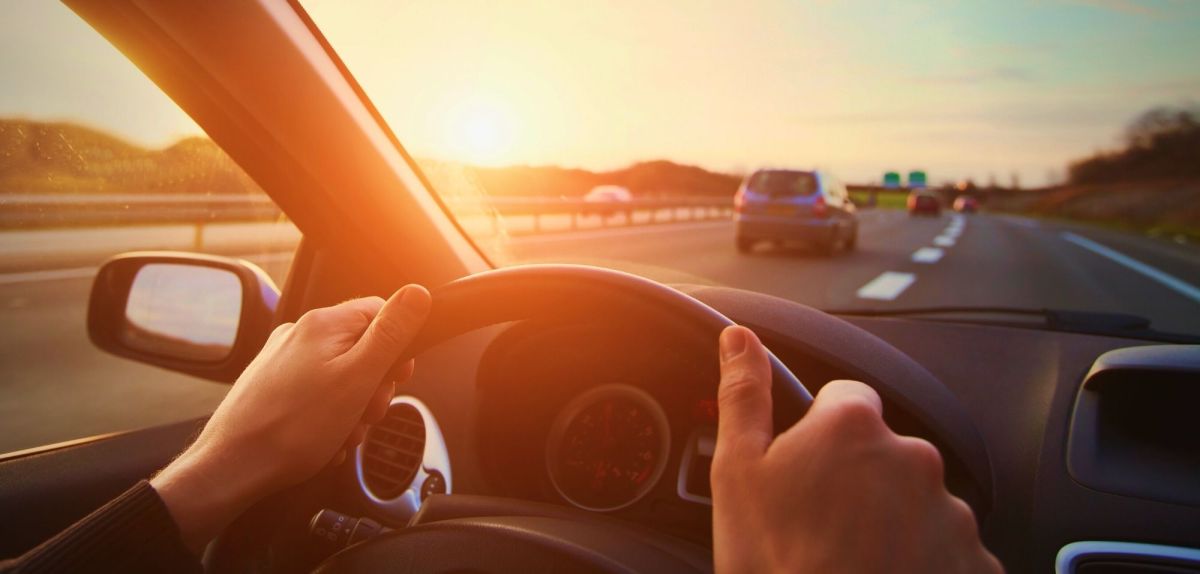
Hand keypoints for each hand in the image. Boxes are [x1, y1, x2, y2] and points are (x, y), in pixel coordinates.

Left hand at [151, 285, 431, 550]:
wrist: (233, 466)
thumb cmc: (293, 428)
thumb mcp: (358, 379)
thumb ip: (391, 334)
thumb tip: (417, 294)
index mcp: (324, 324)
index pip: (380, 313)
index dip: (397, 348)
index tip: (397, 378)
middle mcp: (300, 334)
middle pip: (362, 348)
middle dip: (373, 386)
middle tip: (366, 414)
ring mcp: (283, 360)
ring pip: (340, 376)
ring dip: (352, 407)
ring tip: (341, 434)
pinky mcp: (272, 386)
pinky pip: (317, 395)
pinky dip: (328, 417)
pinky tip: (323, 439)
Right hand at [710, 326, 1001, 572]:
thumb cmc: (776, 565)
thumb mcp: (738, 474)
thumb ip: (745, 396)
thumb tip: (739, 339)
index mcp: (854, 427)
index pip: (845, 399)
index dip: (819, 433)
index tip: (805, 471)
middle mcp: (913, 458)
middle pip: (884, 452)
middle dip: (858, 479)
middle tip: (821, 526)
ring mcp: (950, 513)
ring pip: (916, 501)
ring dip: (892, 522)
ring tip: (851, 560)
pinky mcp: (975, 562)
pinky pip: (947, 549)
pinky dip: (923, 561)